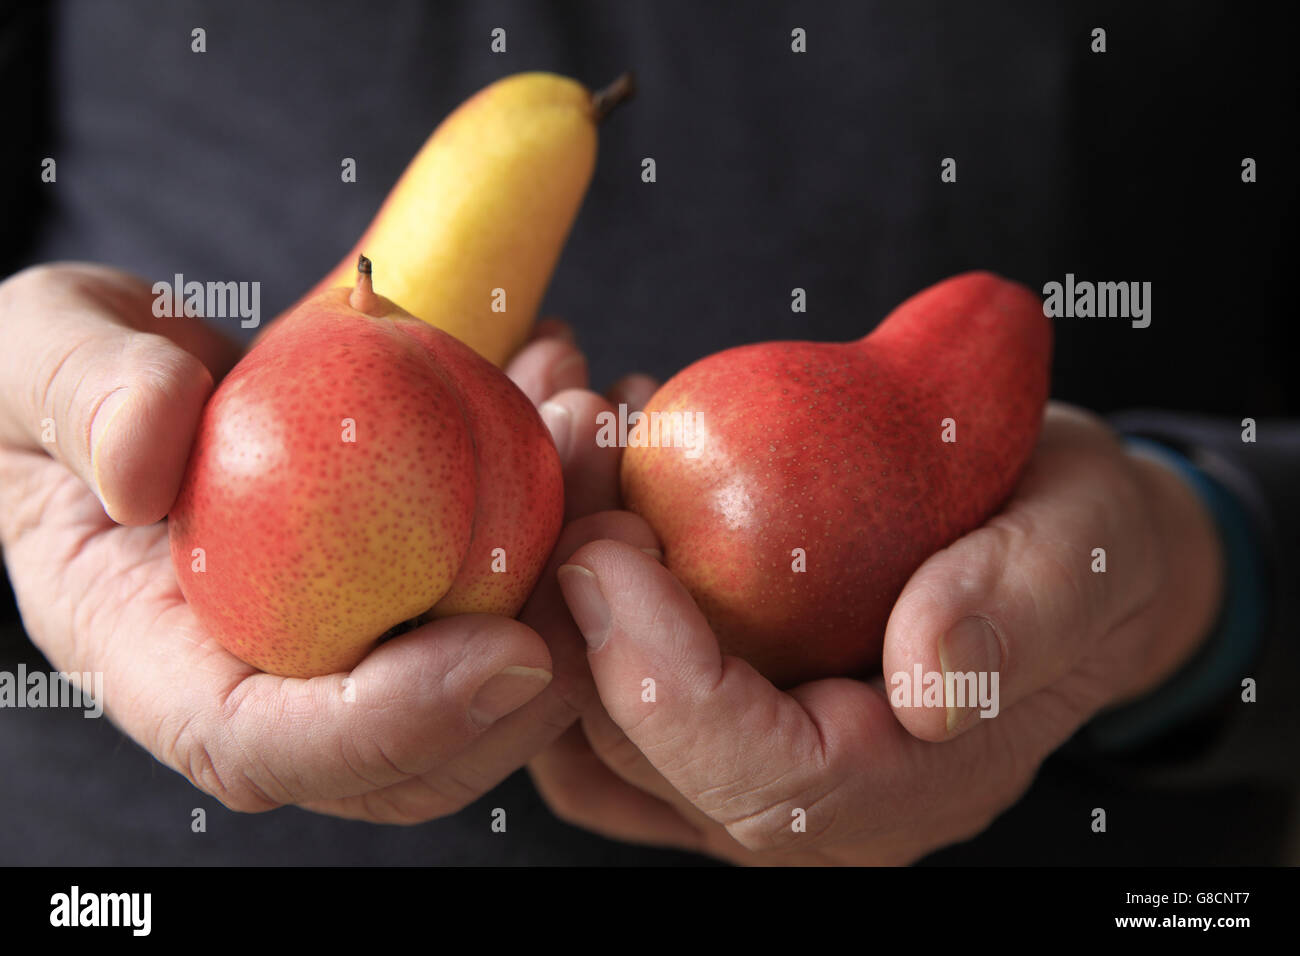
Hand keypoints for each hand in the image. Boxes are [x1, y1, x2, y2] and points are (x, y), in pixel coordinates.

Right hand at [0, 262, 628, 821]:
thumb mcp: (31, 358)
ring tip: (588, 418)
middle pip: (426, 746)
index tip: (504, 650)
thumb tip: (142, 464)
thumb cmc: (63, 381)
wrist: (133, 375)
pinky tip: (570, 394)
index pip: (273, 746)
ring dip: (577, 562)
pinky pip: (515, 583)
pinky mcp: (417, 590)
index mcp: (163, 662)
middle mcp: (275, 680)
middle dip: (541, 662)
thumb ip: (77, 397)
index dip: (396, 722)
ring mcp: (356, 643)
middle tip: (604, 526)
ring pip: (497, 670)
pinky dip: (567, 504)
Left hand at [528, 402, 1225, 862]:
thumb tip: (931, 682)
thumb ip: (1026, 608)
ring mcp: (728, 760)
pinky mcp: (690, 706)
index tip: (610, 544)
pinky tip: (588, 452)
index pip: (756, 777)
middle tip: (566, 442)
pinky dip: (555, 572)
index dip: (666, 677)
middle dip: (569, 601)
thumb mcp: (1087, 546)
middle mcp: (795, 802)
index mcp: (897, 789)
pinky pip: (583, 671)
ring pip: (582, 711)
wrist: (1045, 539)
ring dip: (542, 573)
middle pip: (635, 745)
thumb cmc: (1075, 541)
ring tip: (569, 424)